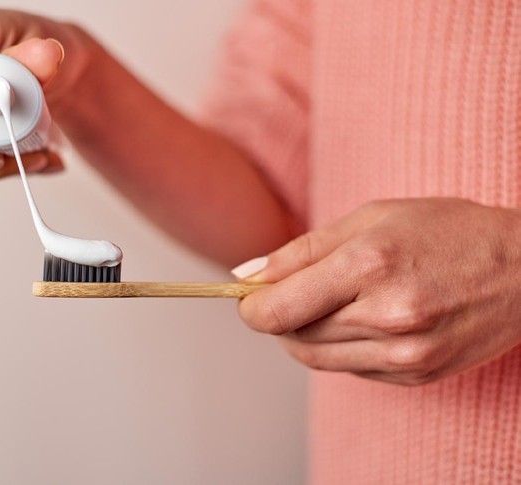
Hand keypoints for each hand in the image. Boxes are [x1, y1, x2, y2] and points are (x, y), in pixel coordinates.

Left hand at [234, 198, 520, 385]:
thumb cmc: (444, 231)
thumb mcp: (369, 218)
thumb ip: (300, 250)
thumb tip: (245, 275)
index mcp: (370, 265)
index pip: (279, 309)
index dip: (250, 308)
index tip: (247, 297)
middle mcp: (388, 316)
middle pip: (293, 336)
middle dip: (276, 317)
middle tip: (285, 294)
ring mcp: (405, 353)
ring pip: (317, 358)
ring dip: (302, 334)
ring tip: (322, 304)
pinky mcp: (417, 375)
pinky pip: (350, 368)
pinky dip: (337, 347)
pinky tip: (356, 320)